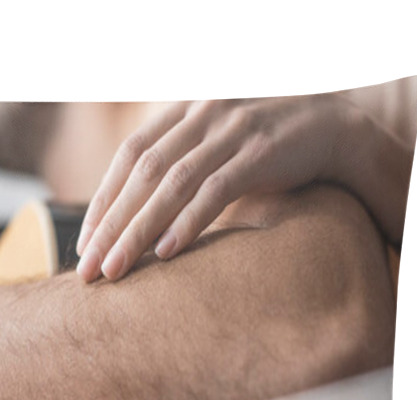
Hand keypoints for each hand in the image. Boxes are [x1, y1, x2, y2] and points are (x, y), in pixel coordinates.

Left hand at [75, 95, 358, 280]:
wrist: (332, 128)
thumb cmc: (260, 149)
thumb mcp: (212, 151)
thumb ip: (177, 172)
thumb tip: (135, 224)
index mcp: (183, 112)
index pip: (129, 157)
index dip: (103, 201)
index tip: (84, 246)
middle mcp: (201, 114)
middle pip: (142, 174)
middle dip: (111, 225)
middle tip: (88, 270)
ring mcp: (230, 130)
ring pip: (172, 184)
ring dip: (138, 231)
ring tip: (116, 270)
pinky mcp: (260, 152)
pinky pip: (215, 191)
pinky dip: (187, 222)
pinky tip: (166, 253)